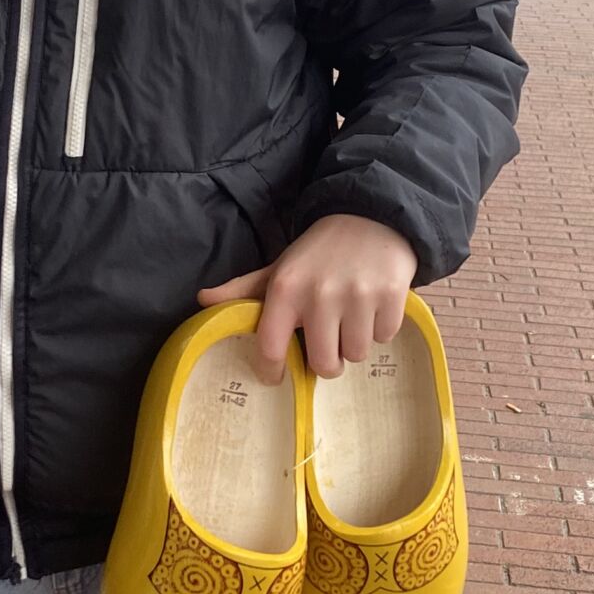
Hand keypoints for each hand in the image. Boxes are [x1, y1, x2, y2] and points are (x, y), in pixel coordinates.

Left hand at [199, 213, 417, 383]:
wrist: (371, 216)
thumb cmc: (319, 252)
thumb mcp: (280, 267)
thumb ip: (244, 289)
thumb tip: (202, 300)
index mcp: (286, 288)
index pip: (270, 347)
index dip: (271, 371)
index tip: (276, 377)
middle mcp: (320, 294)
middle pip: (324, 364)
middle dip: (328, 362)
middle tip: (330, 346)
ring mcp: (358, 296)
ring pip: (357, 354)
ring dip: (355, 343)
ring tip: (352, 318)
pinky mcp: (391, 296)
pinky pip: (384, 337)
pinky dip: (380, 328)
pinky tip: (373, 306)